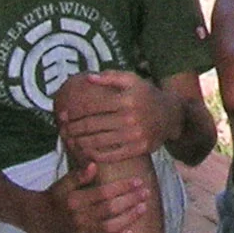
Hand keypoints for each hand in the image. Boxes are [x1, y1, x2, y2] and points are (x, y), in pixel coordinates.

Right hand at [29, 156, 151, 232]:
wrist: (40, 219)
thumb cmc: (56, 197)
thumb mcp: (64, 182)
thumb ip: (79, 175)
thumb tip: (94, 164)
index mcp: (75, 201)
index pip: (104, 193)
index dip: (122, 187)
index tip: (138, 181)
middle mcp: (79, 219)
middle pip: (110, 210)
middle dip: (130, 201)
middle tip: (146, 193)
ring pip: (110, 228)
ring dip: (129, 218)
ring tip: (143, 208)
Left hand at [55, 71, 178, 169]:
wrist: (171, 115)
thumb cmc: (147, 95)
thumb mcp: (132, 79)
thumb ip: (110, 77)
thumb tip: (88, 77)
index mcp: (126, 99)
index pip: (92, 106)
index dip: (75, 111)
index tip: (63, 114)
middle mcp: (131, 117)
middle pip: (93, 125)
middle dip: (73, 128)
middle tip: (62, 130)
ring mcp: (135, 135)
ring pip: (99, 141)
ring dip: (79, 142)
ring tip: (70, 141)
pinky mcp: (139, 149)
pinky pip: (112, 155)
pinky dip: (95, 155)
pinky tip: (86, 152)